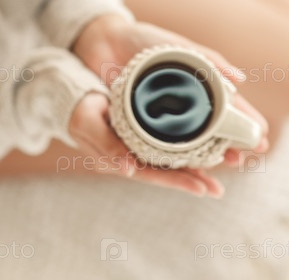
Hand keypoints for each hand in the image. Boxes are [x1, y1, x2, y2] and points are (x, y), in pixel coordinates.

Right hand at [68, 91, 226, 197]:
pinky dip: (181, 154)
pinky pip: (163, 149)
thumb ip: (107, 144)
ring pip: (167, 164)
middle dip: (191, 181)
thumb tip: (130, 168)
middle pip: (164, 174)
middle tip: (218, 189)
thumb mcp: (88, 122)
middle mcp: (128, 159)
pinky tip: (199, 156)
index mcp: (117, 160)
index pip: (152, 175)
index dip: (177, 181)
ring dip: (191, 170)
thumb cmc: (79, 109)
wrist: (70, 99)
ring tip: (216, 180)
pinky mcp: (137, 138)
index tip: (202, 187)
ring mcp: (133, 150)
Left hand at [72, 14, 268, 171]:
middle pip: (209, 130)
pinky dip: (171, 159)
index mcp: (193, 85)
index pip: (224, 107)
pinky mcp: (136, 125)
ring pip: (187, 143)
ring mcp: (158, 116)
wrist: (102, 40)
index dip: (243, 121)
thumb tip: (240, 81)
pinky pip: (156, 146)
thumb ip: (207, 60)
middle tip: (245, 157)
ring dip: (205, 157)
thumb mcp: (176, 46)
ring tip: (222, 168)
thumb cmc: (141, 39)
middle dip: (229, 144)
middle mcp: (179, 104)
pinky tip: (184, 170)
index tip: (261, 136)